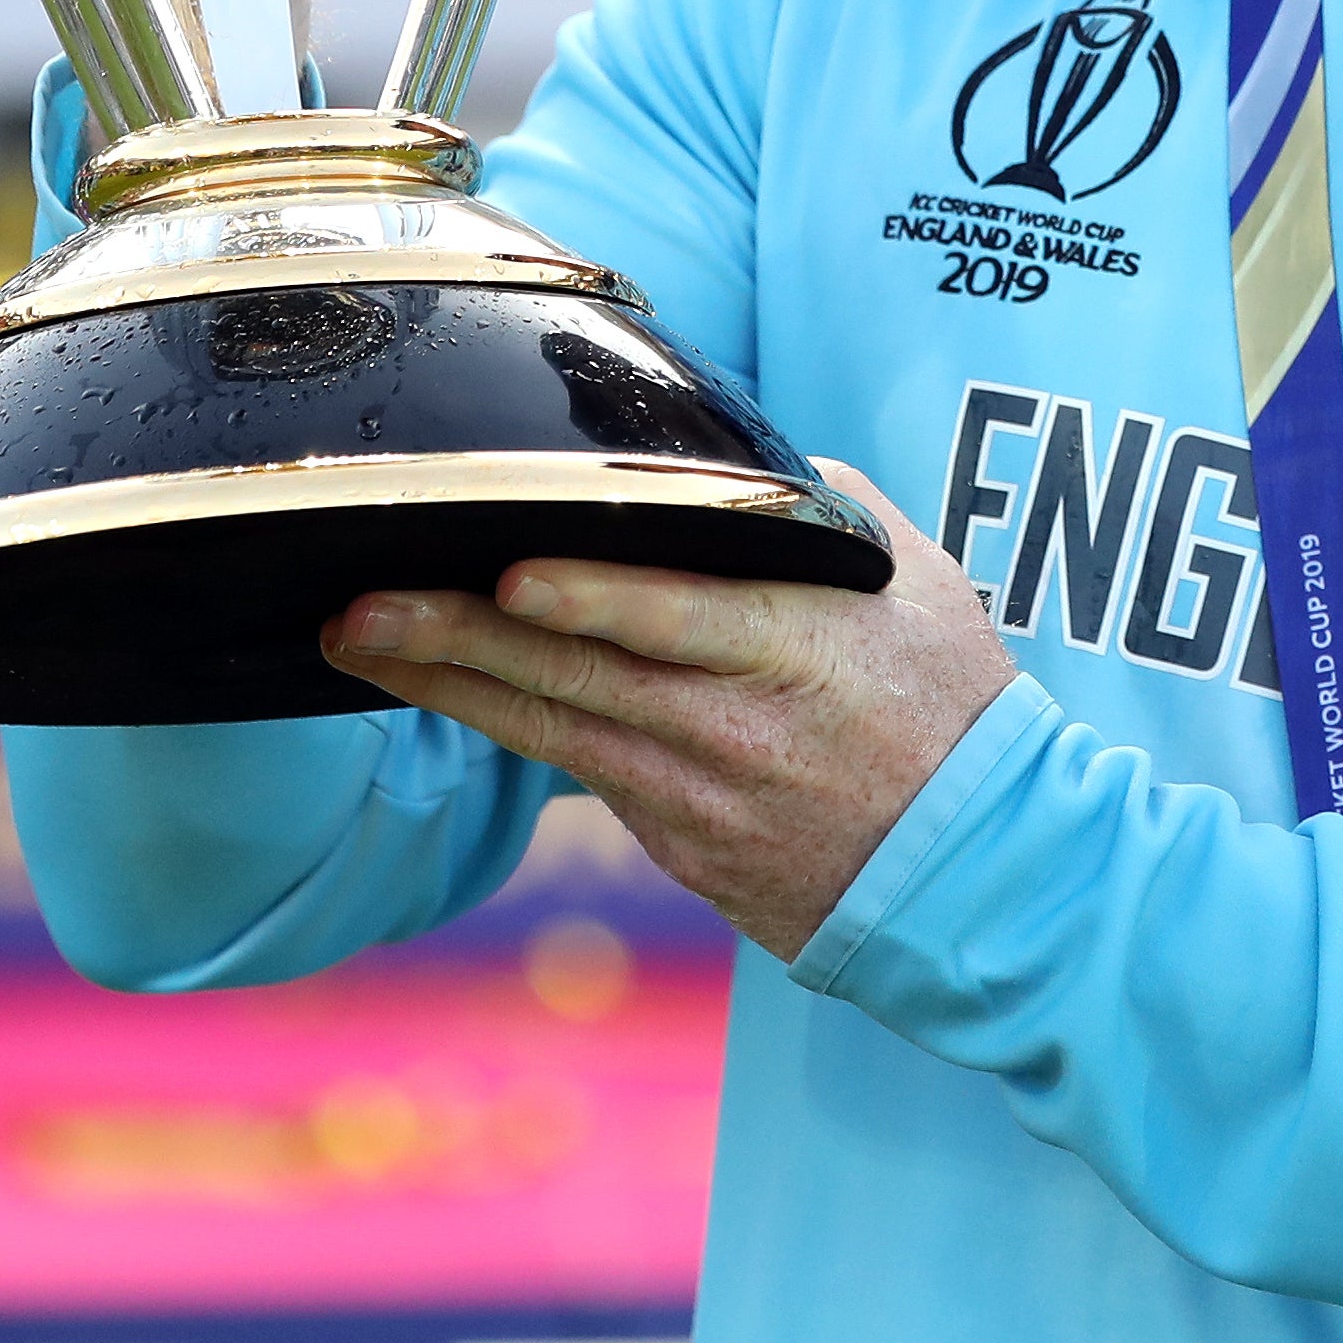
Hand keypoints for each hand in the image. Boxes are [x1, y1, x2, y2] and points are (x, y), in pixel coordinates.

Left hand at [321, 468, 1017, 961]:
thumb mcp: (908, 580)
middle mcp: (735, 732)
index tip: (507, 574)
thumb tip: (728, 466)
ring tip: (361, 642)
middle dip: (456, 642)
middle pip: (576, 678)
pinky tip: (449, 692)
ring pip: (553, 732)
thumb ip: (814, 513)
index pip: (676, 618)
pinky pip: (586, 774)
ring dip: (450, 686)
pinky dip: (514, 728)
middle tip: (359, 608)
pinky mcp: (682, 850)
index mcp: (799, 650)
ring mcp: (699, 803)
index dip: (589, 600)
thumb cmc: (951, 702)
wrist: (983, 876)